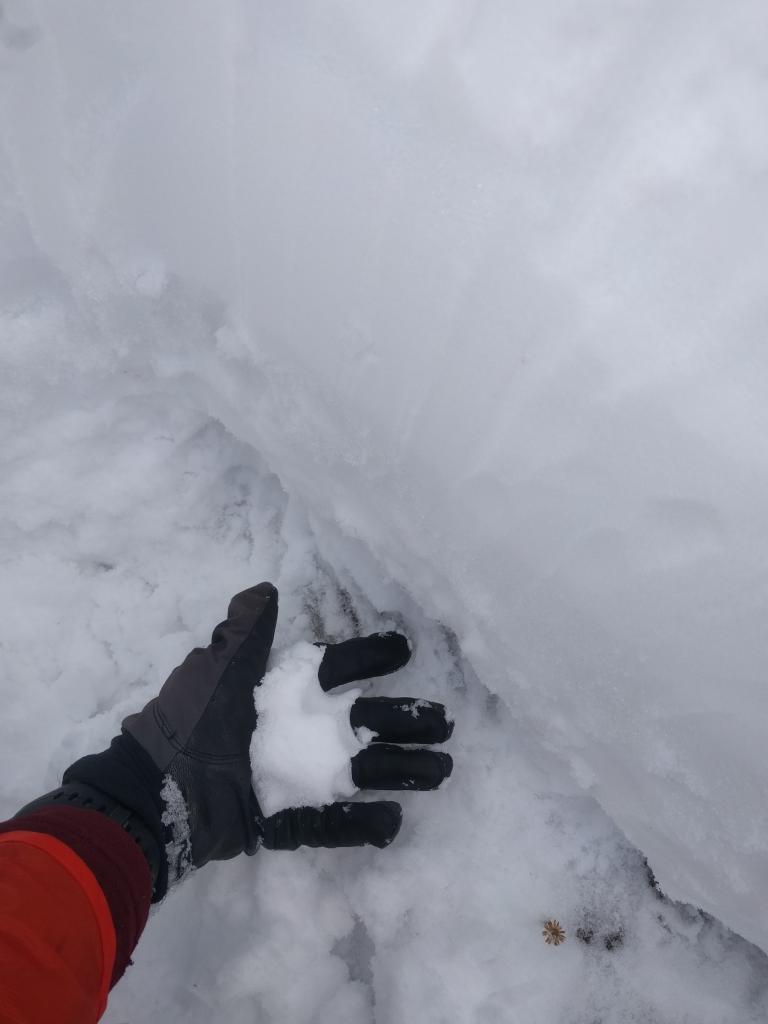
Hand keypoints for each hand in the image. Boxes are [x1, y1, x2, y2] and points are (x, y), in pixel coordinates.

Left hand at [44, 583, 452, 899]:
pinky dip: (362, 824)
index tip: (404, 650)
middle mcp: (300, 732)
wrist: (155, 789)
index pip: (338, 669)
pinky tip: (395, 820)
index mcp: (285, 693)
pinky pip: (332, 821)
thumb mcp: (215, 669)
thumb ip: (244, 630)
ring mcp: (298, 777)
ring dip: (401, 770)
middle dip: (406, 721)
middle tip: (444, 722)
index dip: (370, 658)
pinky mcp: (288, 817)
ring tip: (440, 770)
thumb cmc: (189, 721)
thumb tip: (264, 588)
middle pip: (365, 723)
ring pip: (361, 772)